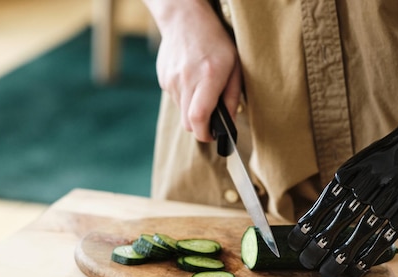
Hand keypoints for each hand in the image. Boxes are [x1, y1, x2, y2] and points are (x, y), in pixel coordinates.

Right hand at [144, 0, 241, 140]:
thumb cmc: (215, 41)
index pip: (198, 118)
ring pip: (181, 112)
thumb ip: (232, 96)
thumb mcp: (234, 66)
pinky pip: (174, 99)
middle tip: (211, 120)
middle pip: (188, 123)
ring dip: (192, 109)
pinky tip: (191, 80)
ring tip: (202, 91)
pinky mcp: (163, 79)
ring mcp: (171, 80)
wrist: (184, 18)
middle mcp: (186, 80)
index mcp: (208, 77)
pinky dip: (184, 97)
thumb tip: (229, 120)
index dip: (205, 134)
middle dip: (200, 127)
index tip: (213, 135)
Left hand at [288, 124, 397, 276]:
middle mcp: (368, 187)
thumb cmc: (376, 163)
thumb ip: (335, 193)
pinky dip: (369, 256)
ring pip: (361, 233)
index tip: (295, 245)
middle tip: (307, 263)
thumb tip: (309, 222)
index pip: (324, 205)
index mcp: (349, 176)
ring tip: (327, 273)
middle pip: (340, 221)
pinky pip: (385, 239)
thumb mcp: (352, 169)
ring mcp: (388, 200)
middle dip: (320, 246)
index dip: (308, 227)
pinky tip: (356, 270)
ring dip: (342, 256)